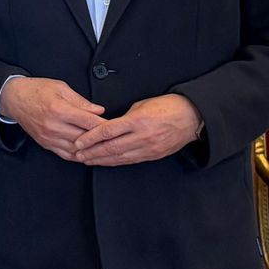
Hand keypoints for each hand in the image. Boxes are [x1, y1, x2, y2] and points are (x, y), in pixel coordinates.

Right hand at [0, 76, 105, 160]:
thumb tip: (99, 110)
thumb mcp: (61, 87)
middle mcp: (54, 126)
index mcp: (59, 110)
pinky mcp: (45, 143)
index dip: (104, 125)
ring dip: (90, 150)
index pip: (88, 121)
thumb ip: (81, 101)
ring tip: (102, 148)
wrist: (14, 98)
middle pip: (84, 137)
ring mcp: (49, 137)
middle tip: (113, 138)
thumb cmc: (37, 90)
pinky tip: (86, 154)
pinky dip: (78, 156)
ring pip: (76, 149)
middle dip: (100, 139)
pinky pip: (65, 154)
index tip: (115, 126)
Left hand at [72, 94, 202, 165]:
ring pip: (119, 157)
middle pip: (110, 148)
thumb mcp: (142, 105)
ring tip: (87, 160)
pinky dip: (115, 162)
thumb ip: (124, 117)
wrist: (191, 117)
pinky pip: (130, 160)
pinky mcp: (153, 155)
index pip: (107, 131)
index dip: (90, 138)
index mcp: (137, 121)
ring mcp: (148, 148)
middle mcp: (141, 136)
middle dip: (91, 152)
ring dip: (101, 160)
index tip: (78, 142)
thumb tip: (109, 125)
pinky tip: (105, 162)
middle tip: (77, 155)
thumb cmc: (167, 106)